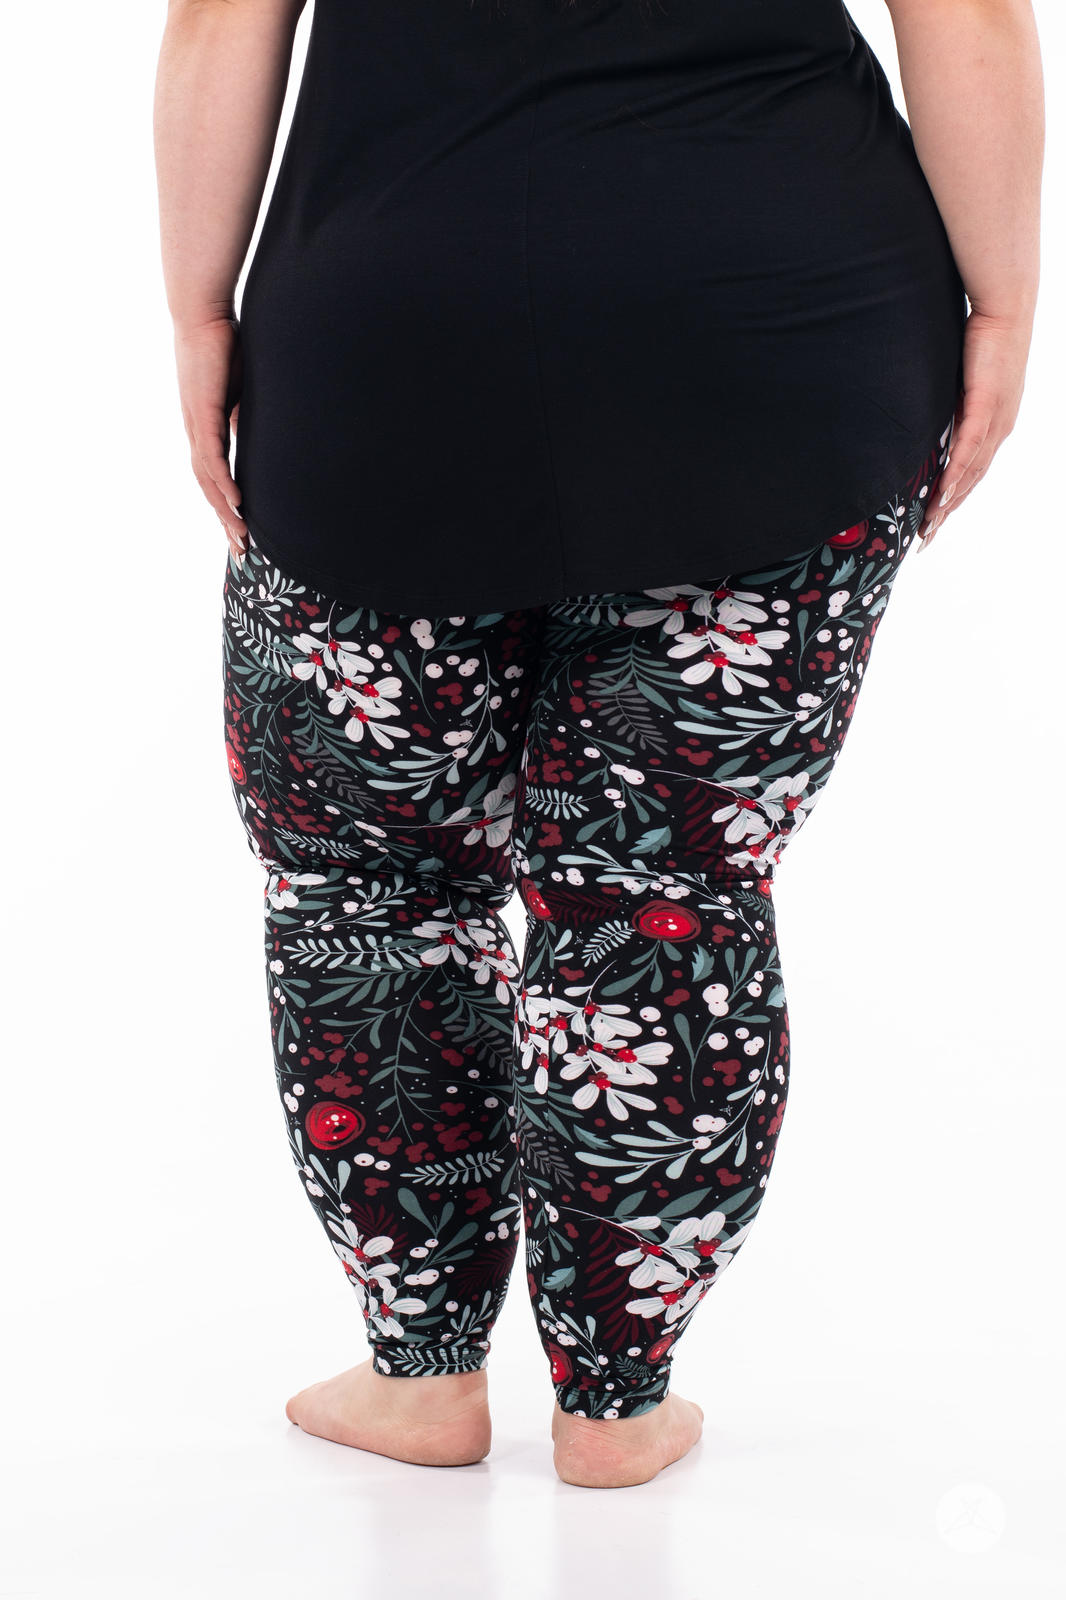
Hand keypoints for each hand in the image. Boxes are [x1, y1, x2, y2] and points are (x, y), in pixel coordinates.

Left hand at [174, 314, 245, 559]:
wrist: (203, 312)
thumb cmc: (225, 344)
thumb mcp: (242, 390)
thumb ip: (245, 416)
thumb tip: (262, 435)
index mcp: (204, 426)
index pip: (213, 476)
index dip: (226, 506)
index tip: (242, 531)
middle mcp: (195, 430)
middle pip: (208, 488)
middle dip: (225, 520)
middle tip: (241, 551)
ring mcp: (196, 423)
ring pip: (208, 480)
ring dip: (224, 511)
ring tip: (240, 535)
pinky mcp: (202, 412)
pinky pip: (211, 458)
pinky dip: (223, 483)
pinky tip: (236, 503)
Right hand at [919, 307, 1031, 550]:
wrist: (1006, 308)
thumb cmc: (983, 339)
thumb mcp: (963, 381)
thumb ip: (951, 406)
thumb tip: (928, 421)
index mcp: (996, 424)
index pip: (972, 472)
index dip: (953, 501)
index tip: (933, 524)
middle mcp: (1000, 428)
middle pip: (970, 481)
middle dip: (947, 512)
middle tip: (925, 539)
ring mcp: (996, 418)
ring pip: (971, 471)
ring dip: (948, 500)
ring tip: (929, 524)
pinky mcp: (986, 403)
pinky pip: (969, 446)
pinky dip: (956, 471)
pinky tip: (943, 491)